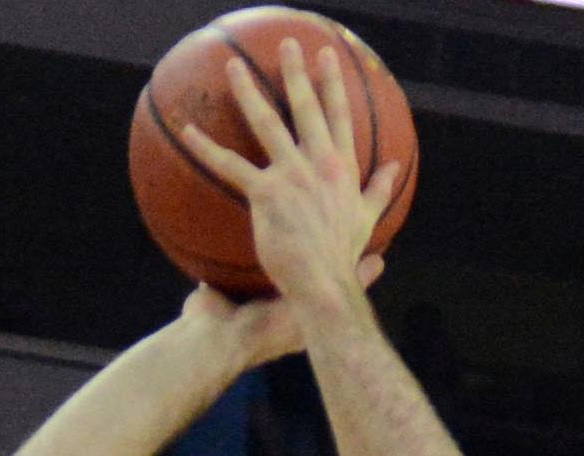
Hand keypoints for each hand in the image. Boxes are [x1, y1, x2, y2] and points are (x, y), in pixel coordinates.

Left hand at [177, 38, 401, 315]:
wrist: (323, 284)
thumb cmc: (341, 257)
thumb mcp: (368, 218)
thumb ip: (378, 188)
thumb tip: (395, 167)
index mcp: (343, 167)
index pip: (340, 115)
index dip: (333, 83)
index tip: (327, 56)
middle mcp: (320, 163)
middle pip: (306, 107)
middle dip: (297, 72)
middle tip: (288, 44)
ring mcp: (292, 175)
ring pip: (267, 123)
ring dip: (248, 92)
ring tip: (234, 68)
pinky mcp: (266, 194)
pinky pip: (229, 165)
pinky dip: (206, 147)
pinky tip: (188, 131)